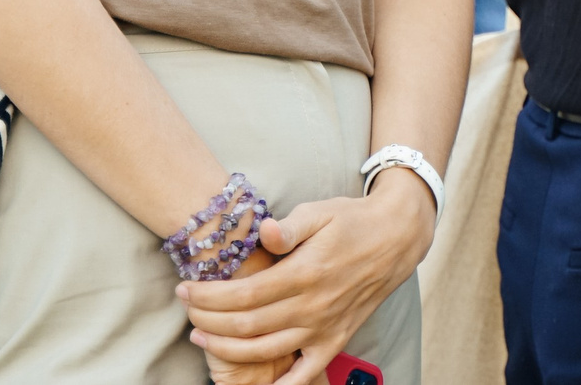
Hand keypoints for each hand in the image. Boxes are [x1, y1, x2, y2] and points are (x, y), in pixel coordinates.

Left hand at [179, 176, 436, 384]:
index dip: (209, 296)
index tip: (185, 289)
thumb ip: (290, 226)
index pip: (244, 294)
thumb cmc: (351, 221)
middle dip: (208, 320)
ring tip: (201, 336)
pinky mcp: (335, 342)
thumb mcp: (320, 211)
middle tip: (185, 309)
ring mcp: (323, 329)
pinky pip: (304, 374)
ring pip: (265, 350)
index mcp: (304, 273)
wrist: (395, 239)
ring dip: (227, 348)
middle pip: (246, 325)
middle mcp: (312, 307)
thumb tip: (264, 231)